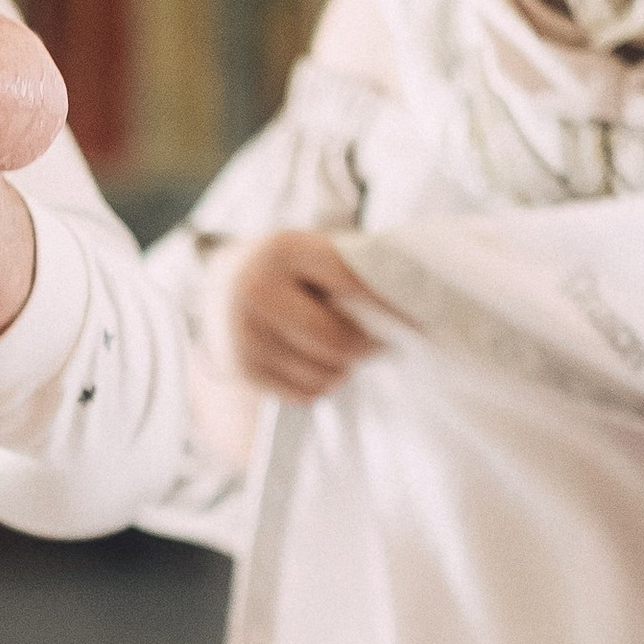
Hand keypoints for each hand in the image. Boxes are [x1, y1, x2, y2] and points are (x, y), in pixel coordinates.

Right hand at [230, 230, 394, 398]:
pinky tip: (309, 363)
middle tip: (376, 343)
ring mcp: (243, 335)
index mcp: (283, 250)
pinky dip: (317, 384)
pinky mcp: (242, 370)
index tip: (425, 322)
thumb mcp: (313, 254)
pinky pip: (304, 394)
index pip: (354, 283)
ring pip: (324, 374)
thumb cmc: (287, 271)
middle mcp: (255, 291)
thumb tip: (410, 311)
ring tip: (333, 349)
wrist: (219, 286)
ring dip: (341, 368)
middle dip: (365, 346)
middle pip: (337, 341)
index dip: (394, 306)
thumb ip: (352, 273)